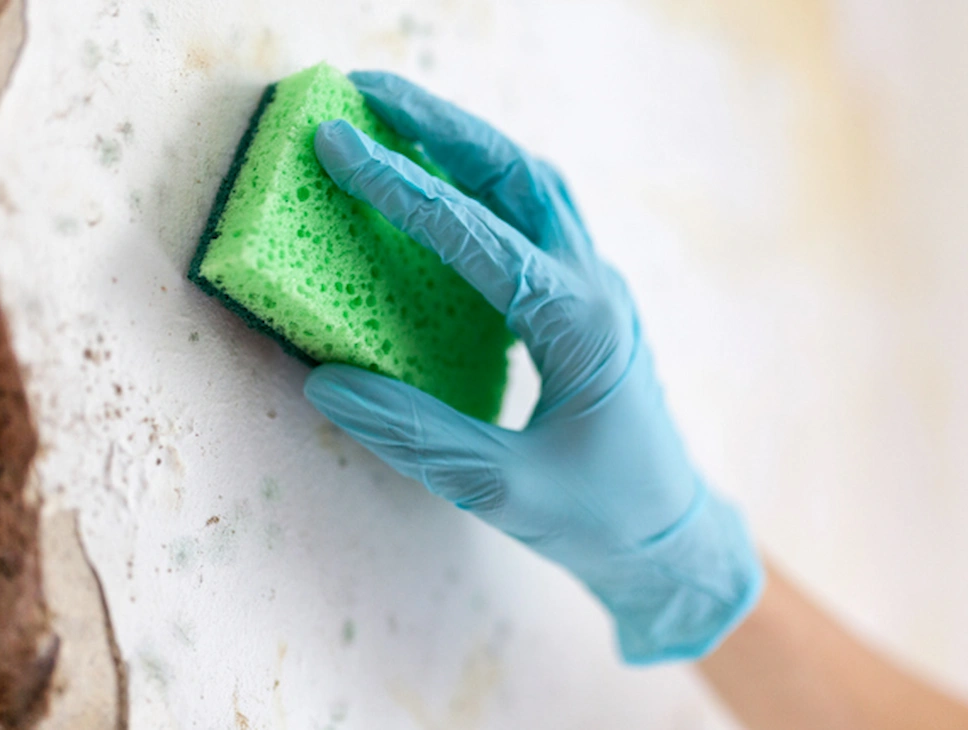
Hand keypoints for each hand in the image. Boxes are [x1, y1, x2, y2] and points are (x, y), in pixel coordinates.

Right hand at [304, 71, 762, 662]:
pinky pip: (536, 221)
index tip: (338, 144)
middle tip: (367, 92)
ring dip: (468, 144)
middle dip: (443, 126)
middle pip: (522, 174)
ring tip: (399, 119)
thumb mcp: (504, 490)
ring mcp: (597, 289)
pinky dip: (485, 187)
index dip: (403, 189)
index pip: (480, 237)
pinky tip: (444, 190)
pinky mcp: (587, 302)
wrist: (670, 532)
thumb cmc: (600, 517)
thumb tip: (326, 382)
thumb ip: (416, 436)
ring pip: (535, 187)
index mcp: (580, 326)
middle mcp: (594, 288)